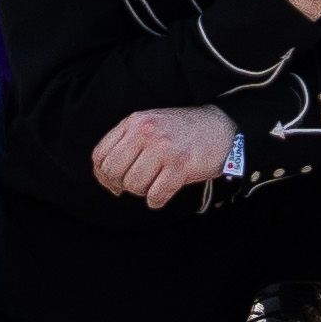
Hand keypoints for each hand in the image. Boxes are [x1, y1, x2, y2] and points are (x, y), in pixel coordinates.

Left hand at [91, 105, 247, 206]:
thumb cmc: (181, 131)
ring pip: (134, 185)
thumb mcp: (149, 124)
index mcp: (134, 122)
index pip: (100, 155)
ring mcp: (164, 148)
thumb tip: (105, 179)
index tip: (114, 182)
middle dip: (122, 184)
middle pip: (114, 172)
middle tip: (136, 183)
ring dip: (143, 191)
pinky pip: (155, 195)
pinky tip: (163, 192)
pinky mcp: (181, 165)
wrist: (220, 128)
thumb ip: (126, 143)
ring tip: (155, 182)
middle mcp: (147, 132)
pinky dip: (156, 200)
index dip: (102, 175)